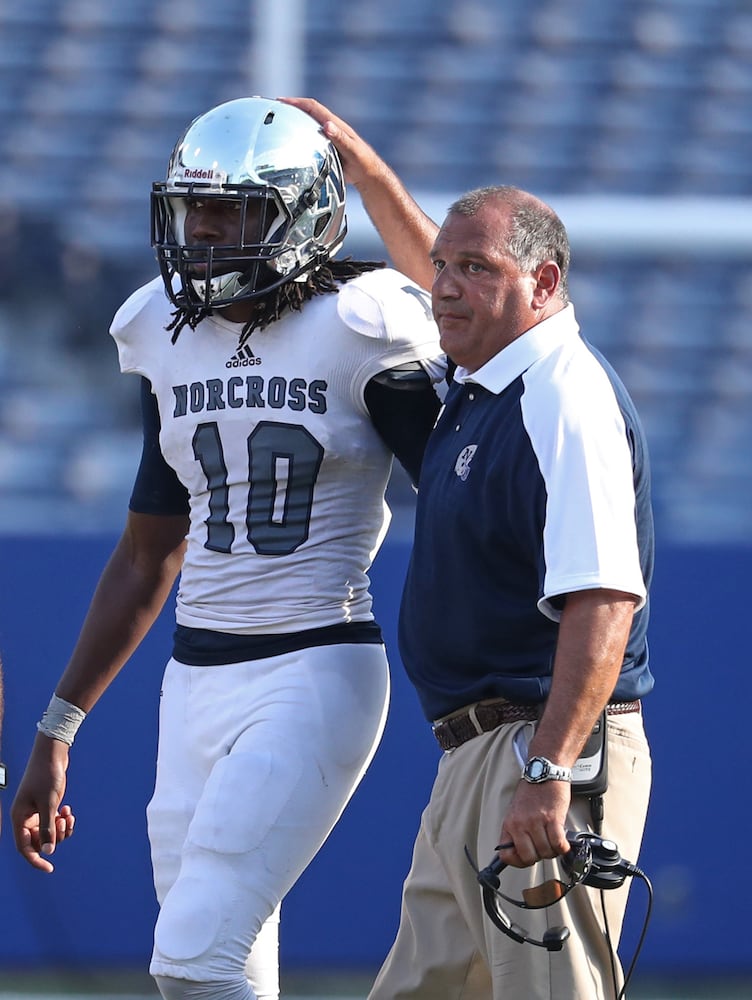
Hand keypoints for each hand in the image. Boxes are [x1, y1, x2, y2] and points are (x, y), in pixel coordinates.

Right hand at [11, 733, 75, 871]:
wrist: (52, 754)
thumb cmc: (46, 775)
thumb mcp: (49, 803)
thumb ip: (48, 827)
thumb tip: (48, 852)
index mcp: (20, 818)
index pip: (24, 848)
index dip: (35, 860)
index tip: (50, 868)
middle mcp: (26, 817)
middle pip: (39, 842)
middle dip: (54, 837)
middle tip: (63, 823)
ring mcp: (37, 812)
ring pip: (49, 833)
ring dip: (60, 829)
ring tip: (68, 816)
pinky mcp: (47, 806)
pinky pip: (54, 823)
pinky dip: (63, 821)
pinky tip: (68, 811)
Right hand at [277, 97, 381, 188]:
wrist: (369, 175)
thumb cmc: (363, 162)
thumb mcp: (352, 150)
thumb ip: (340, 138)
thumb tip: (327, 125)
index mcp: (335, 125)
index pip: (313, 108)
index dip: (296, 102)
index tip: (281, 101)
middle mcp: (331, 128)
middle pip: (308, 112)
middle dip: (291, 107)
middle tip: (275, 107)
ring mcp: (328, 137)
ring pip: (308, 125)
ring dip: (294, 121)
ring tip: (279, 121)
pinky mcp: (327, 147)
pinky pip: (310, 139)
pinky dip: (299, 137)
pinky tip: (290, 143)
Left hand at [497, 780, 570, 867]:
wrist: (544, 773)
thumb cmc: (531, 793)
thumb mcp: (515, 812)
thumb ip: (516, 832)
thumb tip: (518, 854)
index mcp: (509, 824)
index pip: (506, 855)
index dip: (518, 862)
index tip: (526, 859)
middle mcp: (520, 824)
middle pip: (529, 857)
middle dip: (539, 857)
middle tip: (544, 848)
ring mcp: (536, 822)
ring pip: (546, 852)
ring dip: (553, 851)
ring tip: (554, 841)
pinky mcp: (553, 819)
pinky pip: (558, 844)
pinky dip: (563, 847)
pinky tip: (563, 841)